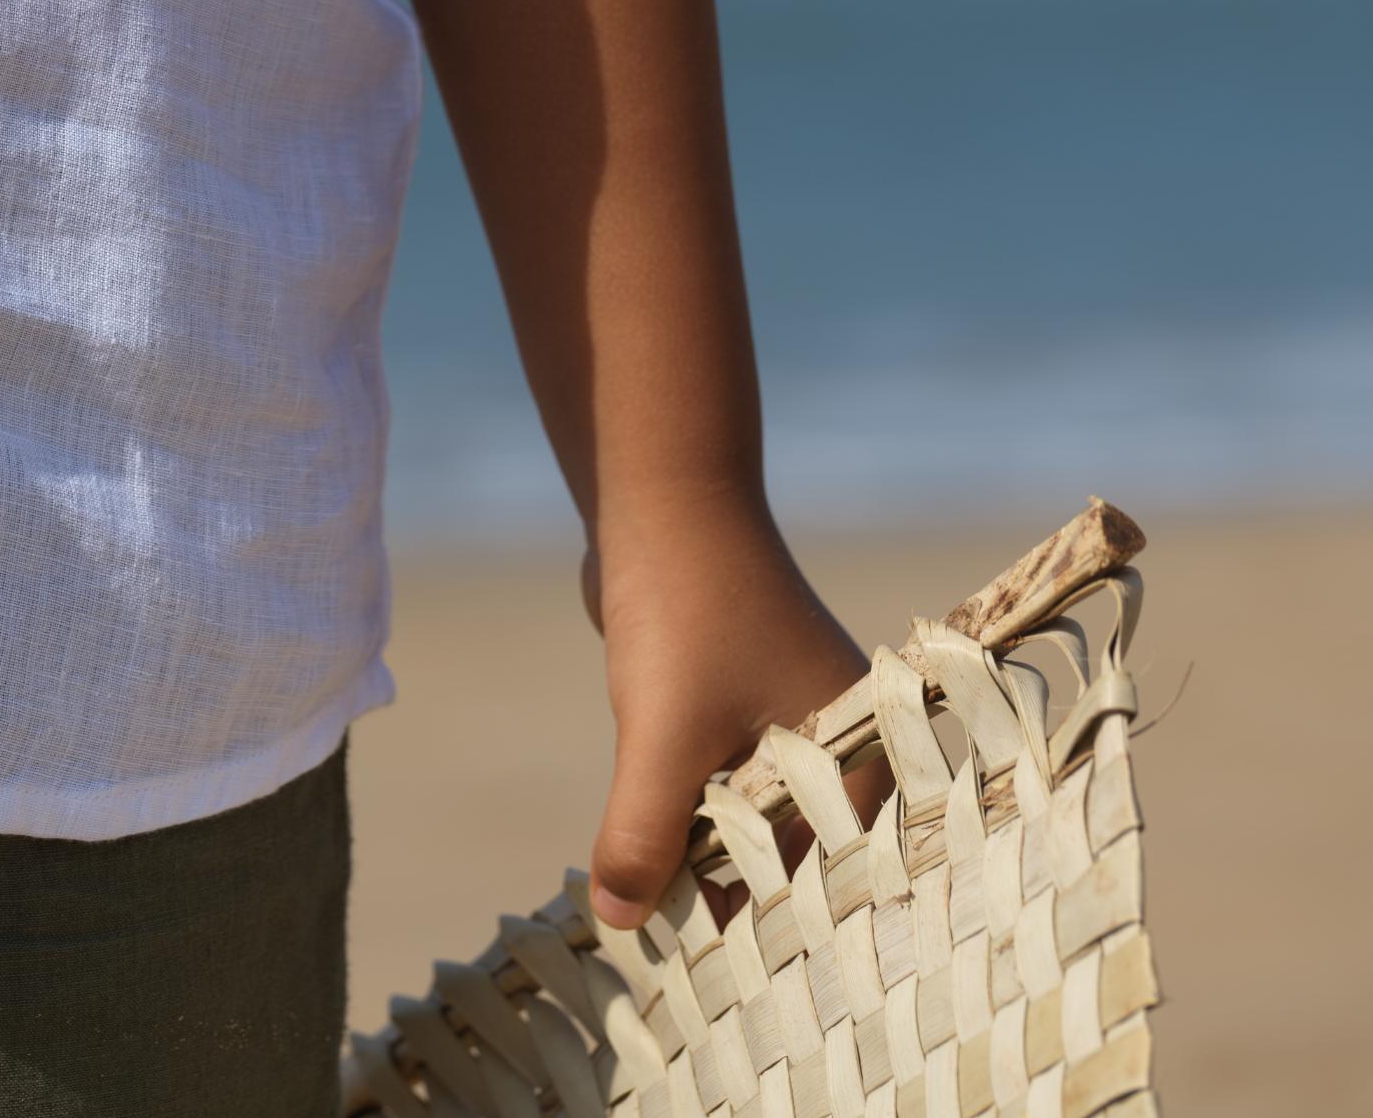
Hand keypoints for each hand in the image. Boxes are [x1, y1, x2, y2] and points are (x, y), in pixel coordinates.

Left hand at [582, 498, 866, 925]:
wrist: (655, 496)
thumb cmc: (684, 609)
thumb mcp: (661, 737)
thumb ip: (643, 833)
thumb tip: (620, 923)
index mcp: (860, 757)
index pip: (832, 879)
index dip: (776, 931)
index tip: (726, 983)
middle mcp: (838, 745)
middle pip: (789, 856)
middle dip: (733, 903)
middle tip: (681, 964)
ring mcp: (788, 723)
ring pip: (744, 823)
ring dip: (701, 860)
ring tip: (656, 917)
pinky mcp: (738, 705)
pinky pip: (715, 785)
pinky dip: (684, 817)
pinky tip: (648, 858)